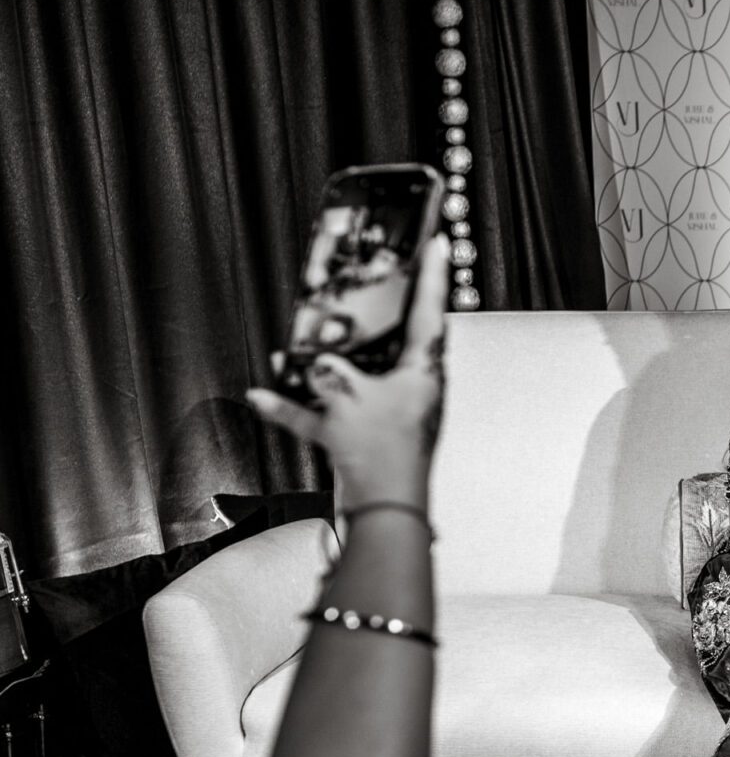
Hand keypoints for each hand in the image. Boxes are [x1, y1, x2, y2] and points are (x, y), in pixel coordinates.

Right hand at [248, 235, 450, 507]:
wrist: (380, 514)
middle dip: (367, 321)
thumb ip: (330, 369)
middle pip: (390, 342)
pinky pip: (328, 414)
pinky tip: (264, 398)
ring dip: (322, 367)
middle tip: (362, 290)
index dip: (434, 275)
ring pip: (354, 378)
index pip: (431, 311)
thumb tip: (317, 361)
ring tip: (293, 350)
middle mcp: (411, 390)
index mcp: (424, 372)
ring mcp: (387, 414)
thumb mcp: (348, 395)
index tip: (439, 243)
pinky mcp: (363, 438)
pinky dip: (299, 408)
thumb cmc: (382, 455)